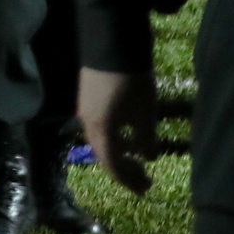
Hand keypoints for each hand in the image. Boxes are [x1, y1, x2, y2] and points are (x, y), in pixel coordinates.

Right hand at [79, 65, 157, 194]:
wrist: (111, 44)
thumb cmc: (131, 82)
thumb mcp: (145, 112)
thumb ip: (146, 139)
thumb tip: (148, 158)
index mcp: (101, 130)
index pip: (112, 164)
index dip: (128, 179)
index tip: (144, 189)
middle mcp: (87, 123)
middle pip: (103, 155)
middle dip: (123, 170)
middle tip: (143, 180)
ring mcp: (84, 109)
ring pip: (100, 141)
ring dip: (117, 154)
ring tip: (136, 160)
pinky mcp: (87, 97)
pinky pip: (98, 128)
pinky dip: (112, 139)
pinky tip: (126, 135)